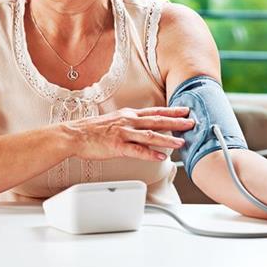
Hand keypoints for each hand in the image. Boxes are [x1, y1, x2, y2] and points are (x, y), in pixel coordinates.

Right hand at [64, 106, 194, 161]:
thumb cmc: (92, 131)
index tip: (186, 110)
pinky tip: (161, 157)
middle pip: (157, 120)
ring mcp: (123, 133)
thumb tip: (143, 126)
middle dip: (176, 122)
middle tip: (192, 122)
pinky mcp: (117, 146)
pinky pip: (137, 151)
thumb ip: (129, 123)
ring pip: (150, 135)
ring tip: (181, 142)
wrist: (74, 135)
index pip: (155, 111)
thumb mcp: (114, 120)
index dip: (172, 111)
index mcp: (128, 115)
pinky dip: (150, 154)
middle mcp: (128, 121)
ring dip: (167, 138)